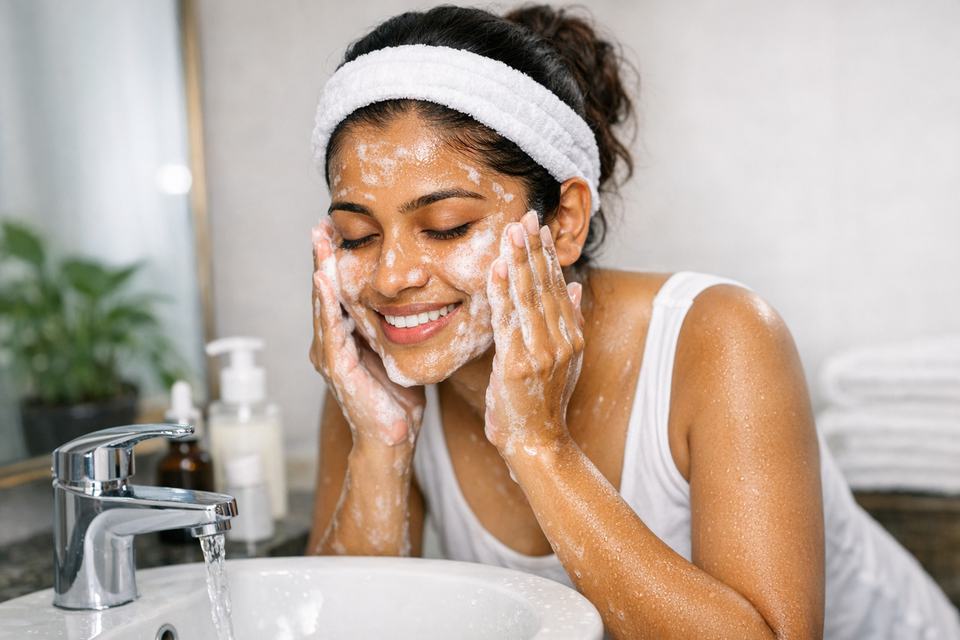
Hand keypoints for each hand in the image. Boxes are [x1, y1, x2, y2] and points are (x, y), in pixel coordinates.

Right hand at [310, 218, 424, 448]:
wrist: (393, 440)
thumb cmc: (397, 401)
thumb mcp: (396, 354)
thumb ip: (394, 329)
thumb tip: (415, 302)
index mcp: (347, 338)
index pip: (340, 292)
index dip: (338, 262)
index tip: (338, 231)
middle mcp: (332, 343)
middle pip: (326, 292)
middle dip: (323, 257)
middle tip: (321, 224)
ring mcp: (331, 355)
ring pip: (323, 304)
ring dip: (320, 270)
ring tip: (319, 240)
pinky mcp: (337, 368)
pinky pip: (331, 329)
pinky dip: (326, 303)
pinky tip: (324, 279)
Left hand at [483, 211, 584, 457]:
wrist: (538, 445)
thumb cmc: (542, 404)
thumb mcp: (564, 361)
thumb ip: (568, 321)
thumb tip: (572, 284)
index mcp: (571, 336)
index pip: (557, 286)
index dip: (546, 254)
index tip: (537, 226)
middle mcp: (561, 340)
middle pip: (544, 285)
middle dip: (533, 248)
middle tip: (525, 215)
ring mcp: (542, 352)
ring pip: (528, 297)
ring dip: (518, 261)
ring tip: (511, 230)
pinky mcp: (519, 364)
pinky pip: (508, 319)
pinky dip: (502, 291)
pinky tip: (498, 267)